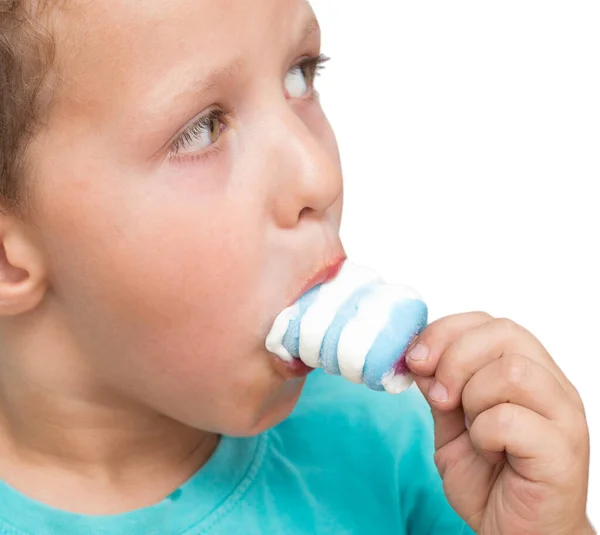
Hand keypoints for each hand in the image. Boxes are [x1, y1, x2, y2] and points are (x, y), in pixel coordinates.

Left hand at [406, 312, 592, 534]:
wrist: (514, 534)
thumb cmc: (489, 479)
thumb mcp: (450, 424)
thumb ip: (439, 388)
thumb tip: (419, 356)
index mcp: (526, 371)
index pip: (489, 323)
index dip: (446, 332)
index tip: (415, 359)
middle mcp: (551, 386)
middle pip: (504, 334)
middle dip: (454, 359)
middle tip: (439, 397)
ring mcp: (563, 416)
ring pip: (512, 370)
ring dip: (473, 398)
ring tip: (472, 429)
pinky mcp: (562, 451)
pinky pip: (510, 418)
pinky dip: (484, 433)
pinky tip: (488, 451)